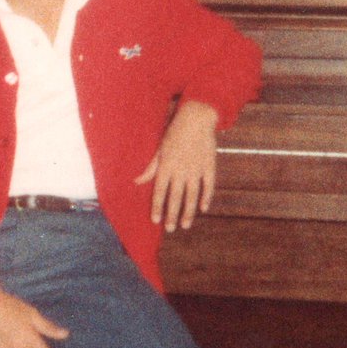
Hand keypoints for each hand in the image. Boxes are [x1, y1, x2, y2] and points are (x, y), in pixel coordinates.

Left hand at [135, 100, 217, 231]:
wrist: (196, 118)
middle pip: (175, 198)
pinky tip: (203, 208)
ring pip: (192, 196)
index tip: (155, 220)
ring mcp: (196, 170)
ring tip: (185, 225)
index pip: (159, 192)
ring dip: (188, 212)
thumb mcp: (159, 149)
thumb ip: (150, 168)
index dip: (157, 207)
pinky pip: (208, 186)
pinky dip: (206, 197)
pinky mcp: (209, 166)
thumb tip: (137, 181)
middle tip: (170, 229)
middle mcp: (180, 171)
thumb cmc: (174, 132)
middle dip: (172, 215)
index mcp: (166, 166)